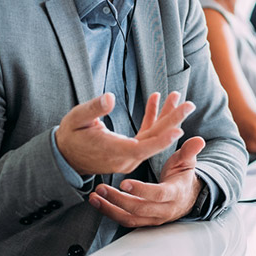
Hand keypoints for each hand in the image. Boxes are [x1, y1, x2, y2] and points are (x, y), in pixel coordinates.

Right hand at [56, 92, 194, 177]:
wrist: (65, 156)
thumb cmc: (70, 136)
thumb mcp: (76, 119)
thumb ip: (94, 109)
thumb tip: (110, 98)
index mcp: (113, 150)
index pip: (142, 147)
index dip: (161, 139)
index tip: (178, 129)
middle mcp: (125, 157)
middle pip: (154, 140)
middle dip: (173, 121)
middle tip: (189, 104)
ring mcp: (128, 157)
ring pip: (152, 137)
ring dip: (166, 118)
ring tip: (179, 98)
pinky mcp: (129, 152)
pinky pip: (145, 136)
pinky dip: (152, 119)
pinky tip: (156, 99)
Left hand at [89, 136, 206, 226]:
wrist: (186, 198)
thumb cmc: (182, 177)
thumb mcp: (187, 163)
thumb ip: (189, 151)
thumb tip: (198, 141)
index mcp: (174, 193)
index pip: (158, 195)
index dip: (141, 190)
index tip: (125, 183)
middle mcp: (163, 210)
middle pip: (139, 209)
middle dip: (118, 200)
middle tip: (101, 188)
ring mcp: (153, 218)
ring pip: (129, 219)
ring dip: (110, 209)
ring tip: (94, 197)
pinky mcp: (143, 222)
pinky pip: (125, 221)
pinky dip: (110, 213)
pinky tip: (97, 202)